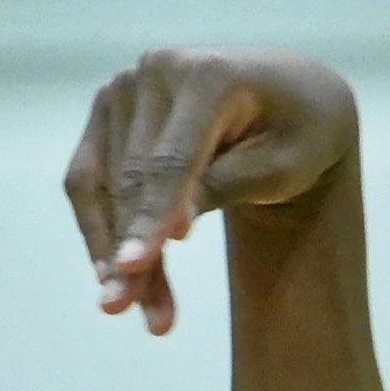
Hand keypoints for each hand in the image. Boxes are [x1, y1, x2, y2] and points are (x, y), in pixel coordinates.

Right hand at [63, 51, 359, 334]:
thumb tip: (170, 232)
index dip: (152, 216)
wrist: (288, 94)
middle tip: (146, 321)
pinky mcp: (108, 111)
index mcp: (210, 76)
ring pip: (105, 186)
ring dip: (119, 255)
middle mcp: (158, 69)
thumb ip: (227, 188)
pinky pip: (89, 179)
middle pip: (134, 179)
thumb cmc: (300, 134)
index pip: (173, 160)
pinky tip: (116, 278)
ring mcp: (125, 87)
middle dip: (136, 254)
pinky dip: (101, 230)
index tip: (133, 267)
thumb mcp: (283, 166)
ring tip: (141, 315)